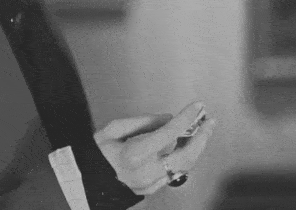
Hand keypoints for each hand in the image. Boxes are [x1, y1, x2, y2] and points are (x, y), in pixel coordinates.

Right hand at [94, 102, 215, 195]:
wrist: (86, 180)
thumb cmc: (97, 152)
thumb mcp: (114, 129)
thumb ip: (144, 122)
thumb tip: (169, 118)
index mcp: (135, 153)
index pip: (170, 133)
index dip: (186, 118)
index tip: (197, 106)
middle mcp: (146, 171)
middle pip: (185, 156)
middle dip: (202, 137)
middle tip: (210, 121)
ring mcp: (150, 184)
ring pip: (183, 166)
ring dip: (196, 147)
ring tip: (203, 130)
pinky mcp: (151, 190)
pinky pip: (174, 172)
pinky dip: (184, 157)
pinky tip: (187, 144)